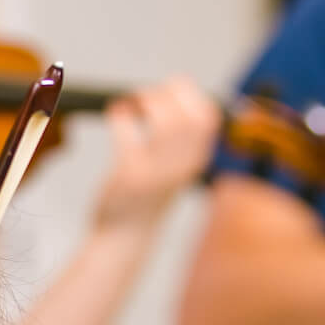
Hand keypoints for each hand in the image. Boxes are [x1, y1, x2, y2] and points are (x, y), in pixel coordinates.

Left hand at [91, 76, 222, 229]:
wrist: (125, 235)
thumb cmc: (147, 194)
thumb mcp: (173, 165)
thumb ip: (178, 136)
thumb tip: (171, 90)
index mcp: (195, 160)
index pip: (207, 116)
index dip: (188, 93)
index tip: (167, 89)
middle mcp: (181, 166)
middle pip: (189, 116)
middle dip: (167, 93)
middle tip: (146, 96)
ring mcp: (157, 172)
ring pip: (165, 123)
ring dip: (145, 101)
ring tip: (132, 104)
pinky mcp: (130, 176)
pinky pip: (128, 134)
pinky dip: (120, 115)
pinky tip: (117, 112)